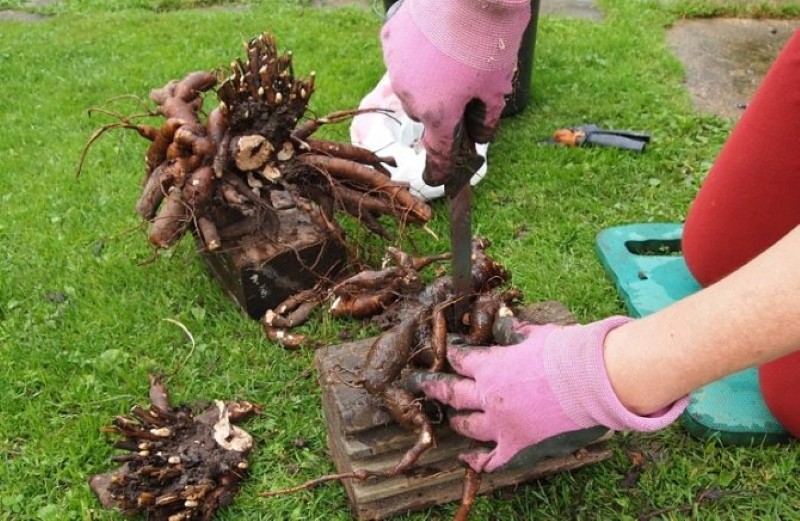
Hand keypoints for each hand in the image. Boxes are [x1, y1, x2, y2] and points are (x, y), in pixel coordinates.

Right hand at [380, 0, 529, 185]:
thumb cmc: (490, 40)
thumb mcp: (498, 87)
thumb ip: (486, 120)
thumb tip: (479, 137)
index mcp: (438, 113)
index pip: (437, 153)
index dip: (439, 168)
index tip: (437, 178)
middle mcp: (410, 95)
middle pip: (425, 113)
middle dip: (441, 106)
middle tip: (463, 85)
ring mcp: (396, 65)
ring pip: (411, 84)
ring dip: (427, 79)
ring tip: (451, 55)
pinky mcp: (390, 37)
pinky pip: (402, 55)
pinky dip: (416, 53)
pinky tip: (436, 37)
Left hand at [408, 316, 687, 471]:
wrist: (589, 379)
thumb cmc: (564, 352)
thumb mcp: (535, 334)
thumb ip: (515, 331)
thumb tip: (507, 319)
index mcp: (490, 366)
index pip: (461, 360)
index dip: (452, 356)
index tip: (446, 353)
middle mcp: (488, 396)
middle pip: (452, 393)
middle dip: (433, 387)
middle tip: (419, 384)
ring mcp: (500, 422)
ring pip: (467, 425)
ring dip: (457, 421)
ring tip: (451, 417)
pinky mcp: (516, 443)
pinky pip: (490, 458)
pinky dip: (477, 460)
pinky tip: (467, 458)